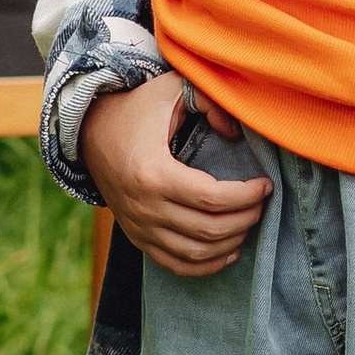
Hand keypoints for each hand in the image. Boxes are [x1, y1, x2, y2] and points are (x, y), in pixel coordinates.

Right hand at [81, 72, 268, 276]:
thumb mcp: (171, 89)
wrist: (89, 132)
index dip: (247, 196)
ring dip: (231, 243)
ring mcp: (139, 227)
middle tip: (262, 203)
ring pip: (195, 253)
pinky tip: (229, 252)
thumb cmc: (136, 109)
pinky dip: (206, 266)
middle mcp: (144, 207)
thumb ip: (210, 101)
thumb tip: (237, 133)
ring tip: (249, 223)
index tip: (266, 184)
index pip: (212, 199)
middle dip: (246, 218)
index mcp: (153, 173)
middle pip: (209, 230)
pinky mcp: (137, 237)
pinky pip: (175, 265)